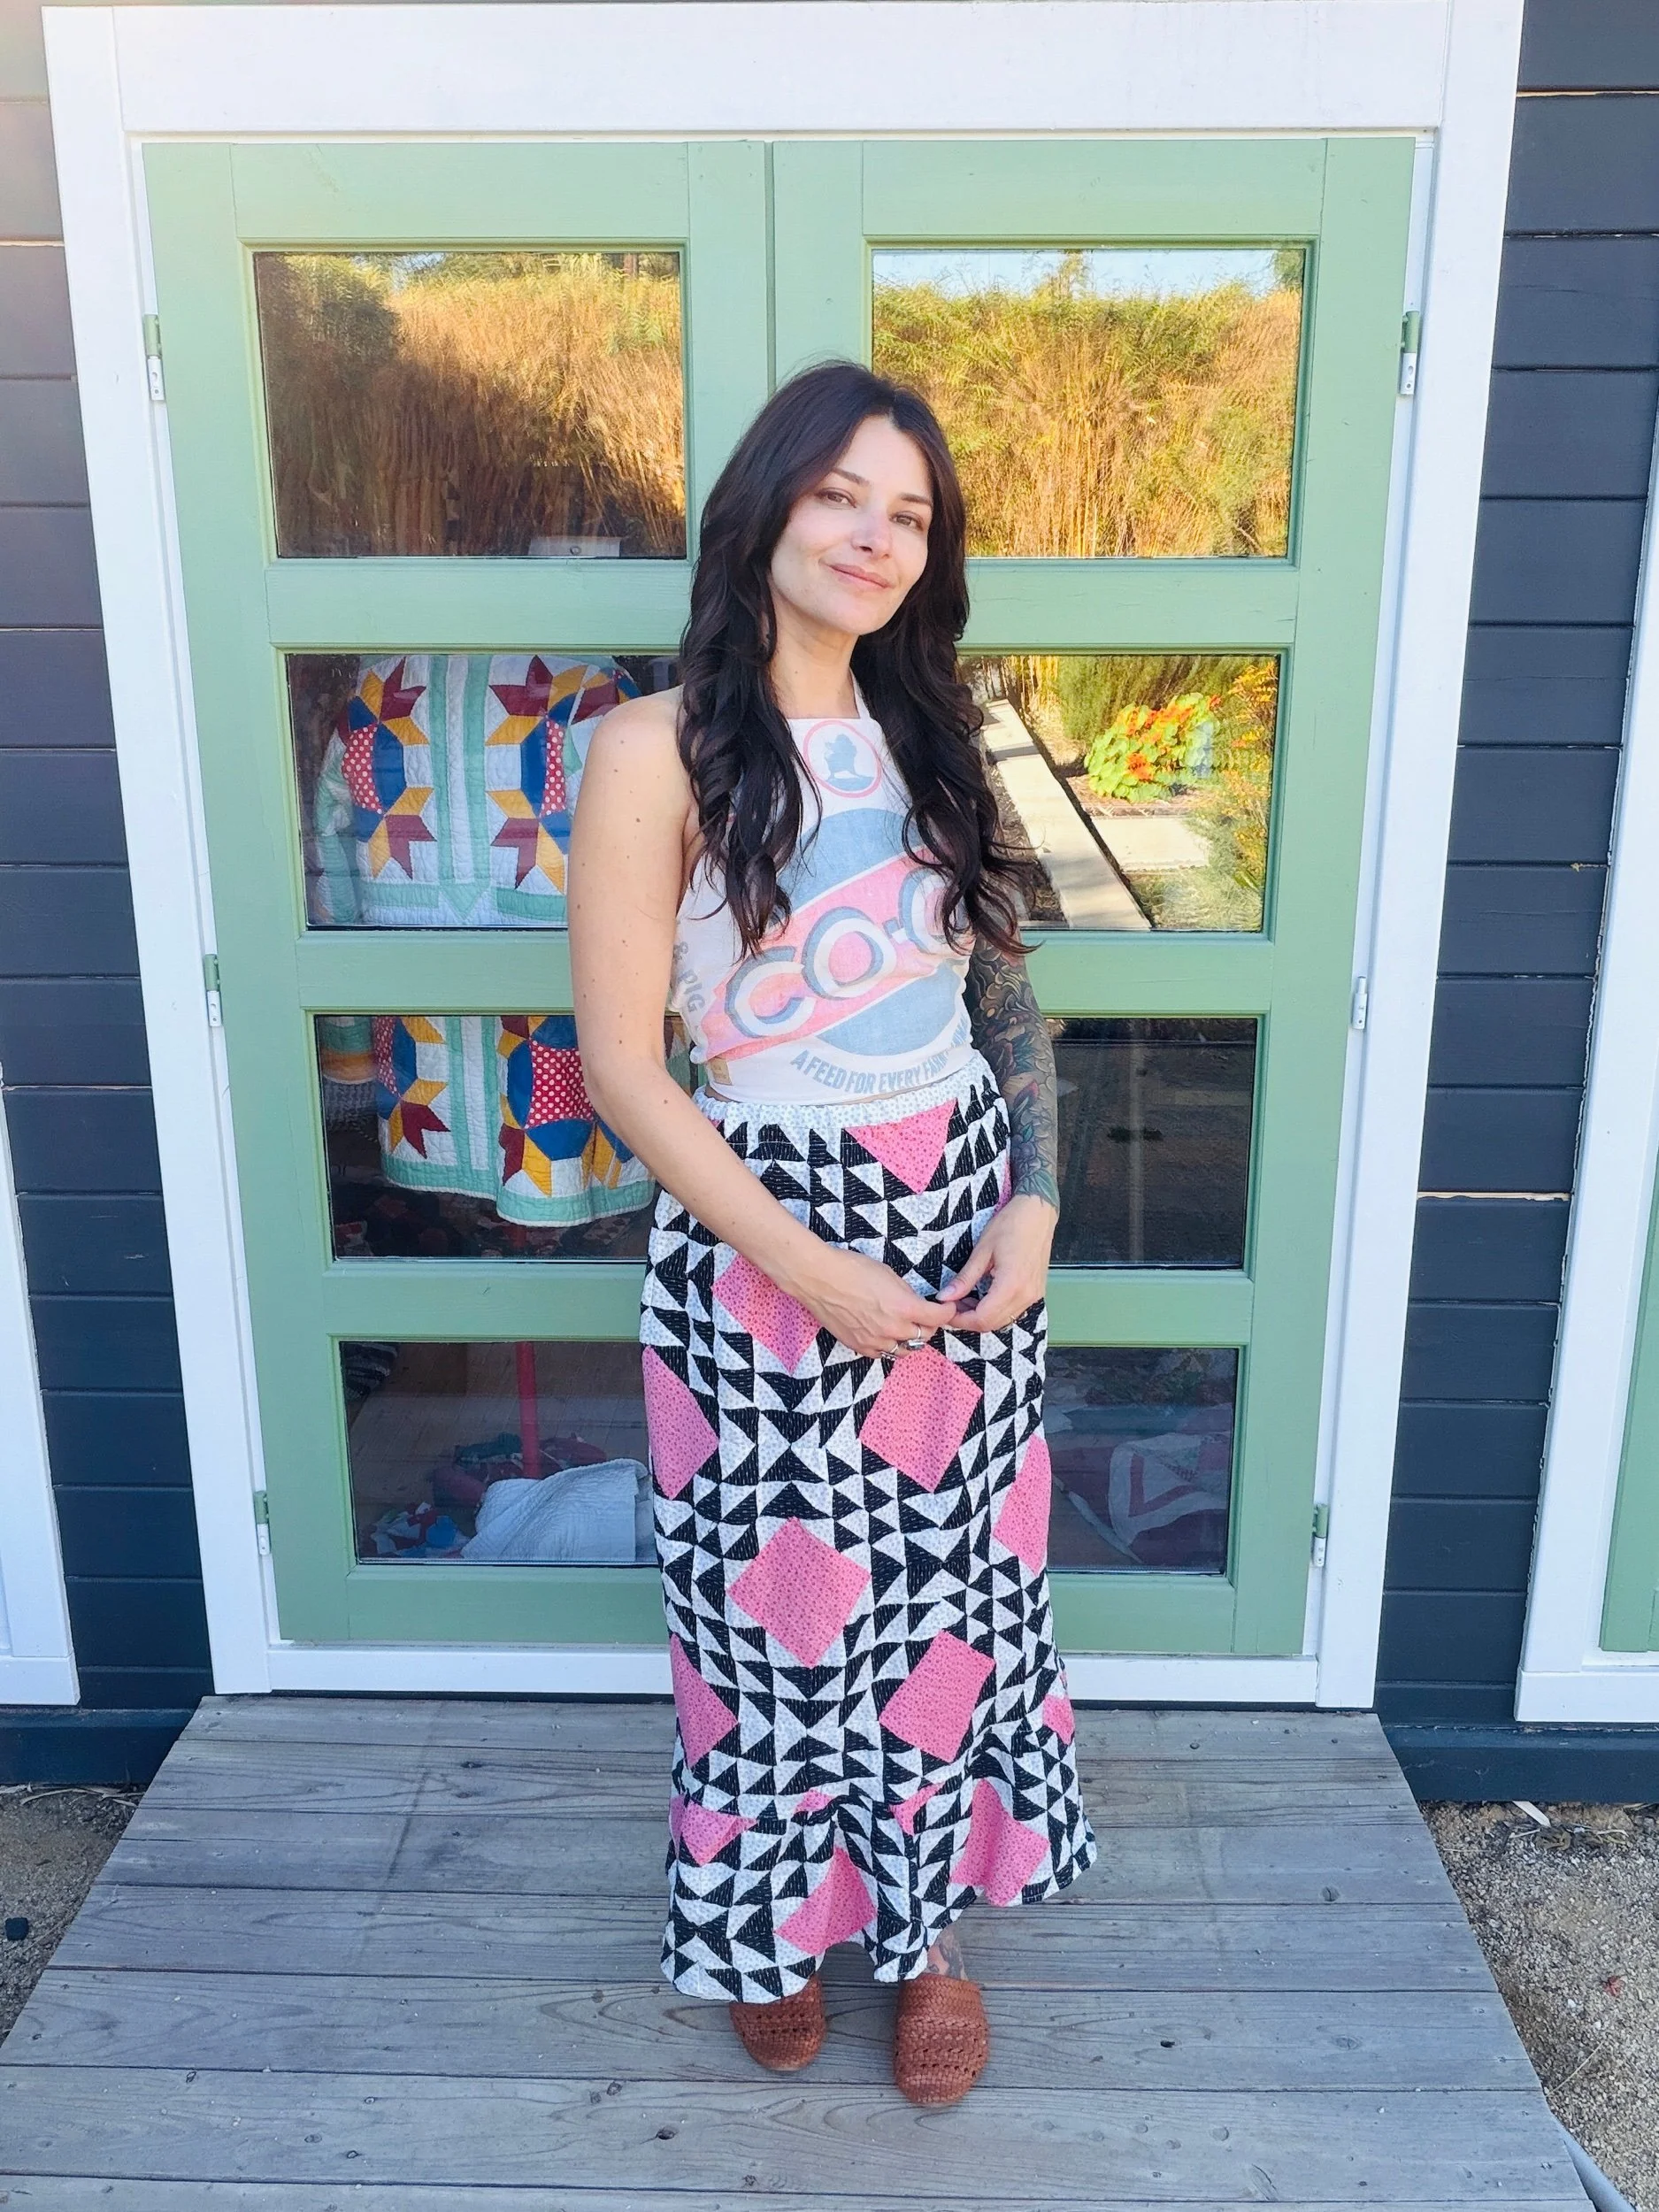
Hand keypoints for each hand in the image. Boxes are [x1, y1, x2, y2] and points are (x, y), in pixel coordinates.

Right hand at [789, 1246, 959, 1359]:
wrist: (819, 1279)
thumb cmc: (851, 1269)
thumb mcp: (889, 1274)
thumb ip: (906, 1293)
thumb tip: (916, 1303)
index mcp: (904, 1307)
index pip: (939, 1317)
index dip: (947, 1311)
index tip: (946, 1307)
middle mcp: (893, 1329)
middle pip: (925, 1336)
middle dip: (929, 1325)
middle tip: (926, 1316)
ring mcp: (876, 1341)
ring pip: (905, 1350)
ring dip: (910, 1339)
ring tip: (905, 1327)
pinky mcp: (860, 1347)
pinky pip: (883, 1354)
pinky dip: (889, 1346)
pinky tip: (885, 1334)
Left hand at [939, 1194, 1056, 1332]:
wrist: (1038, 1213)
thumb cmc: (1011, 1225)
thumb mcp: (982, 1251)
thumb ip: (965, 1278)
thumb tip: (945, 1297)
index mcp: (1011, 1285)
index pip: (982, 1319)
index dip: (960, 1320)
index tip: (945, 1312)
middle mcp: (1025, 1296)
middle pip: (992, 1324)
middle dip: (968, 1320)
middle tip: (951, 1305)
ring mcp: (1034, 1295)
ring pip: (1003, 1320)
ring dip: (982, 1316)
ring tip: (964, 1300)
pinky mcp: (1036, 1292)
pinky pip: (1013, 1311)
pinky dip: (995, 1310)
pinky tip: (982, 1297)